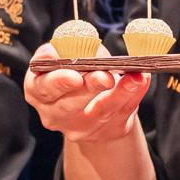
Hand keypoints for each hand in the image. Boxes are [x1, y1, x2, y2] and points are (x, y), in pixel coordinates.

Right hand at [24, 43, 148, 144]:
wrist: (88, 101)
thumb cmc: (74, 68)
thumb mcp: (66, 54)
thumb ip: (72, 48)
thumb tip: (88, 46)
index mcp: (37, 89)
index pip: (42, 87)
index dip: (58, 81)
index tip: (74, 74)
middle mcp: (54, 114)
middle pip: (69, 105)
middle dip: (90, 88)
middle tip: (106, 77)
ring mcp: (79, 128)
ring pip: (100, 112)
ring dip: (120, 93)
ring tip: (134, 77)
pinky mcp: (104, 132)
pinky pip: (121, 115)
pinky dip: (134, 96)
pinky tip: (142, 81)